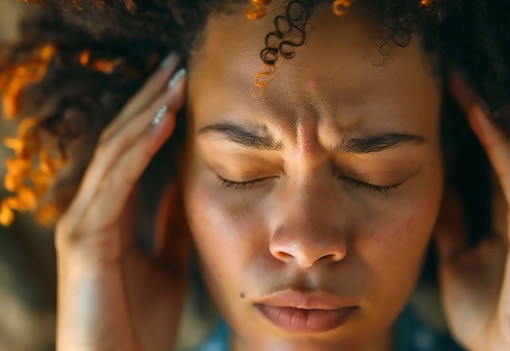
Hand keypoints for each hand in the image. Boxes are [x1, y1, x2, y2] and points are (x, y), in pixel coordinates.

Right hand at [55, 54, 191, 350]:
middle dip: (147, 100)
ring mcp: (84, 221)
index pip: (131, 151)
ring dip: (144, 113)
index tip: (182, 87)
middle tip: (175, 65)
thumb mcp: (168, 260)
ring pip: (113, 152)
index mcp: (112, 214)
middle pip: (120, 141)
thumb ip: (170, 223)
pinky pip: (114, 182)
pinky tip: (161, 121)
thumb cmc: (142, 322)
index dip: (154, 116)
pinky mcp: (83, 238)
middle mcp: (92, 210)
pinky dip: (138, 149)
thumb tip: (185, 185)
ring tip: (172, 81)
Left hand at [435, 71, 509, 350]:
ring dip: (489, 119)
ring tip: (465, 86)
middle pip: (502, 150)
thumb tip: (435, 191)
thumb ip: (452, 223)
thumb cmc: (485, 311)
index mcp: (506, 216)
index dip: (469, 131)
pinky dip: (499, 145)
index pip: (488, 161)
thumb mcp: (455, 257)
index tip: (444, 101)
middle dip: (480, 114)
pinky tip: (481, 119)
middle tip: (453, 79)